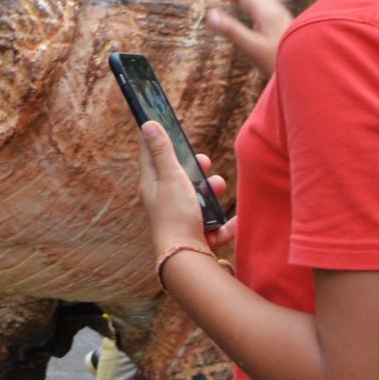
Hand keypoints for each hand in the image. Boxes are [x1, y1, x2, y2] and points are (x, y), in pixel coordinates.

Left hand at [136, 121, 234, 257]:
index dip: (156, 138)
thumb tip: (147, 124)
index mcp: (152, 185)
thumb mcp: (171, 177)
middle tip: (204, 162)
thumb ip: (163, 152)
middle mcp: (163, 201)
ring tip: (219, 186)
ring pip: (198, 199)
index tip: (158, 121)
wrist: (186, 258)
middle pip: (179, 177)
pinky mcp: (195, 234)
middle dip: (195, 169)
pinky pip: (212, 225)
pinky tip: (230, 221)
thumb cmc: (175, 215)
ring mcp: (179, 218)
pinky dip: (223, 224)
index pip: (150, 155)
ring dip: (212, 194)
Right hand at [205, 0, 290, 76]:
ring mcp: (282, 16)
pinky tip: (251, 10)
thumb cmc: (278, 61)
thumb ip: (230, 30)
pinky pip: (266, 4)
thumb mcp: (250, 47)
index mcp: (266, 12)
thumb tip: (210, 14)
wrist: (307, 69)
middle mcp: (275, 10)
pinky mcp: (285, 23)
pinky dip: (252, 1)